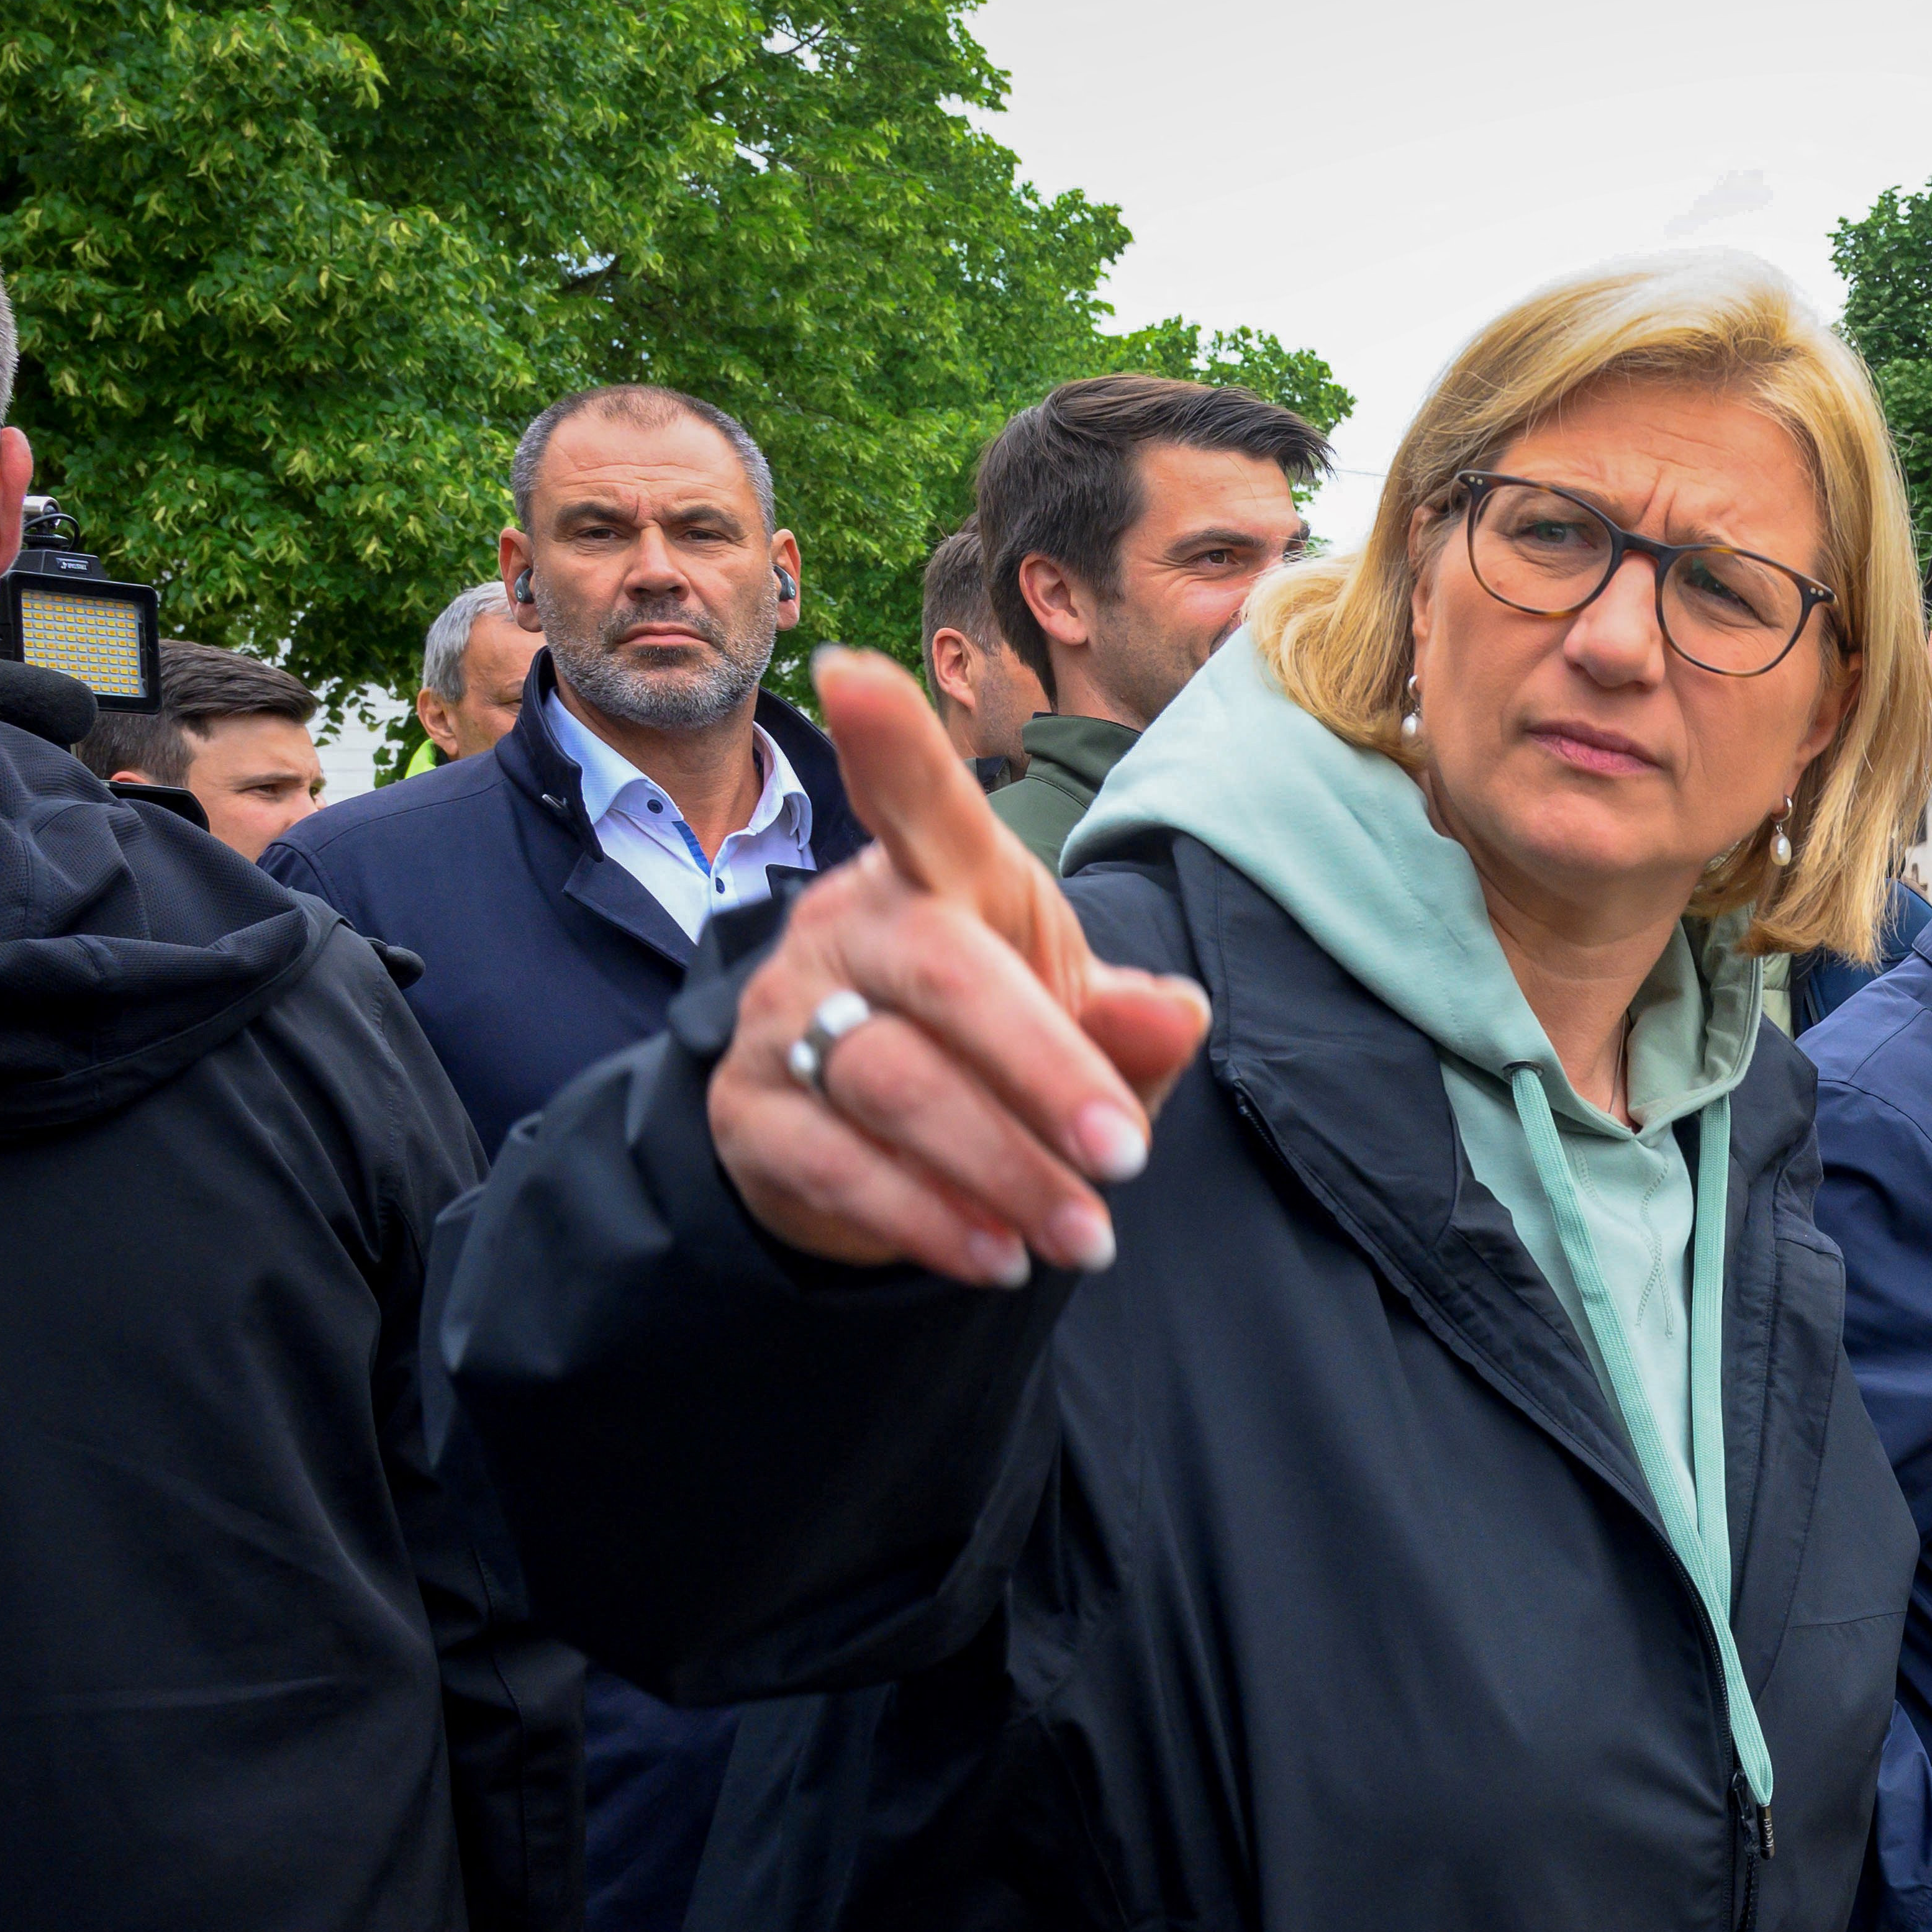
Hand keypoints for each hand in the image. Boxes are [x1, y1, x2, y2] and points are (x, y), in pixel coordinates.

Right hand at [706, 649, 1213, 1287]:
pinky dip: (931, 1220)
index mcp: (936, 880)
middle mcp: (847, 928)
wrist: (868, 1142)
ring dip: (1004, 1168)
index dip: (893, 743)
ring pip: (891, 1079)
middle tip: (1130, 1158)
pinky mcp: (751, 1112)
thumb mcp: (1072, 1025)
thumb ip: (1126, 1022)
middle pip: (939, 972)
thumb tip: (1180, 1013)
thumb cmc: (990, 1044)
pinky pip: (839, 1164)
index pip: (916, 803)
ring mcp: (786, 1016)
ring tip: (1086, 1237)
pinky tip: (1000, 1259)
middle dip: (1044, 1068)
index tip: (856, 672)